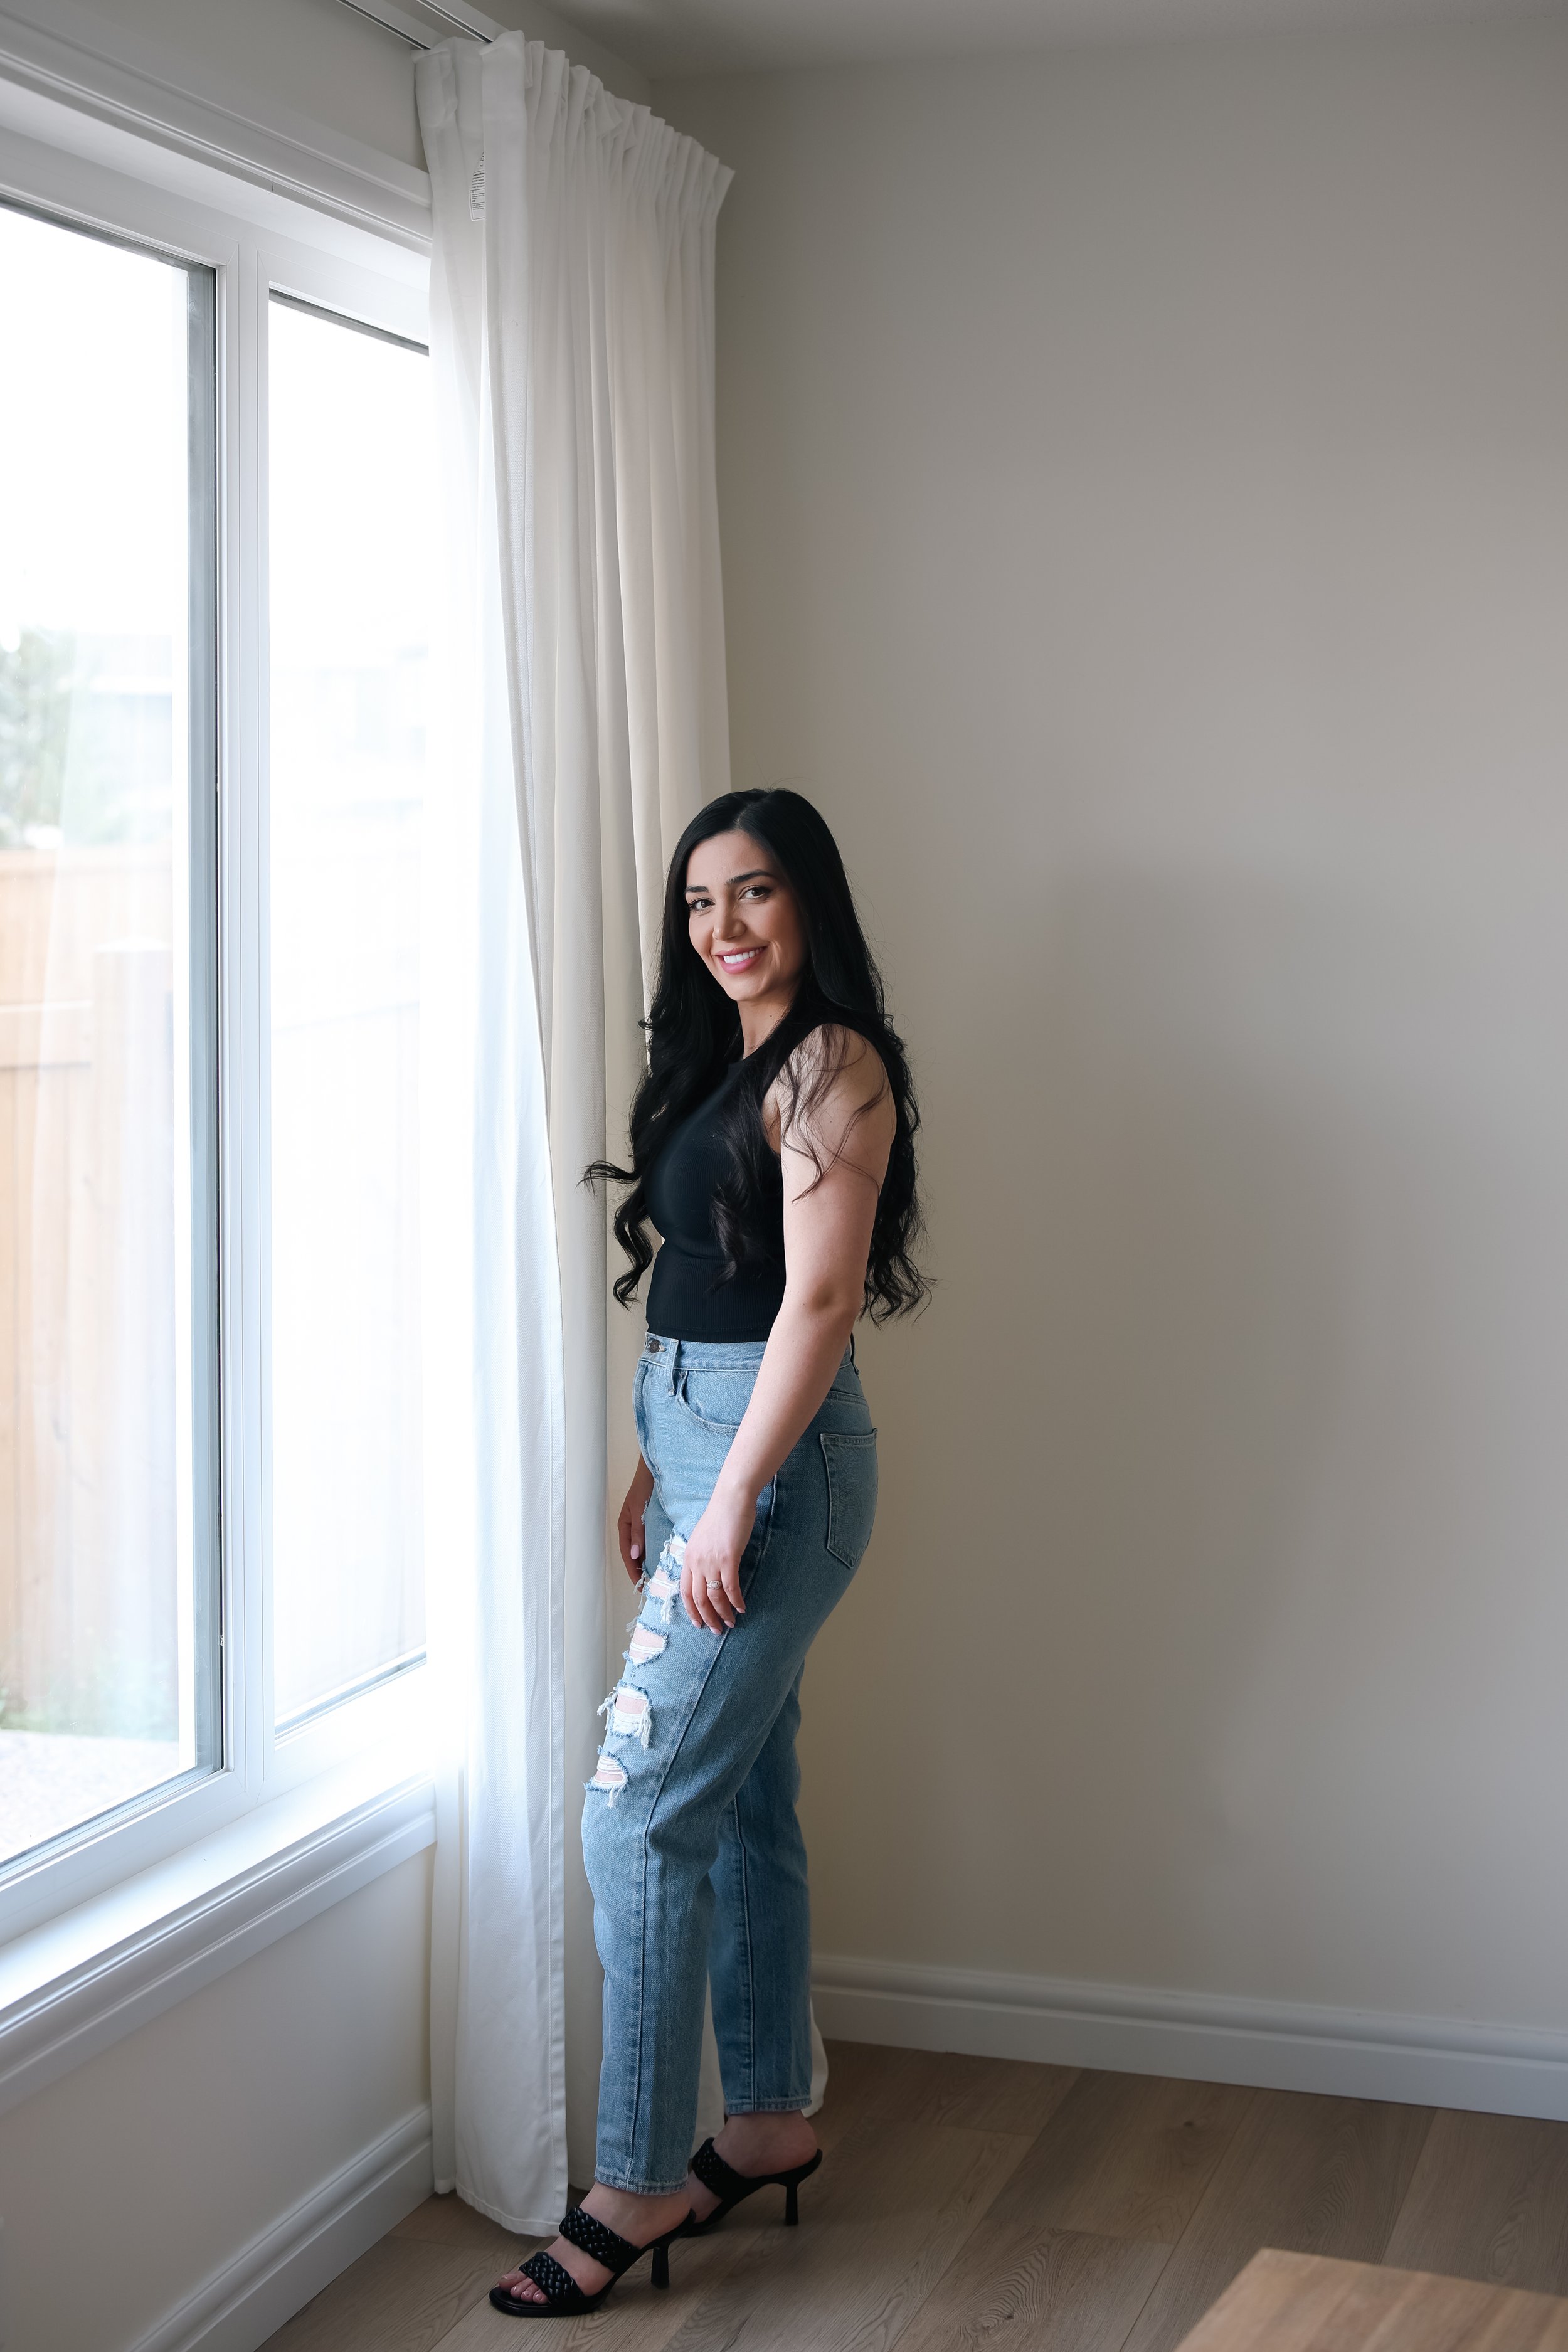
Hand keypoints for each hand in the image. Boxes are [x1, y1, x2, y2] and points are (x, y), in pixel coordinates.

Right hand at [618, 1456, 654, 1583]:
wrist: (652, 1470)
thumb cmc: (644, 1487)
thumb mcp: (639, 1509)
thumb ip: (637, 1532)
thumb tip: (636, 1556)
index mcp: (624, 1527)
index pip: (628, 1555)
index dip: (633, 1571)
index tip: (640, 1586)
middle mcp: (630, 1529)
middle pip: (633, 1556)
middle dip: (638, 1572)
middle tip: (647, 1588)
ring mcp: (638, 1526)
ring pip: (640, 1551)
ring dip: (644, 1564)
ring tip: (653, 1579)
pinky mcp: (647, 1523)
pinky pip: (647, 1543)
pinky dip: (650, 1554)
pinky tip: (659, 1560)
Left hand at [682, 1481, 755, 1631]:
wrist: (731, 1499)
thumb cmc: (720, 1515)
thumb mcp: (702, 1538)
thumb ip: (701, 1556)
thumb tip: (707, 1573)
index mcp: (688, 1557)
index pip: (684, 1591)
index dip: (691, 1610)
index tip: (697, 1623)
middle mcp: (696, 1562)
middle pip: (697, 1599)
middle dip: (707, 1618)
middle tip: (716, 1630)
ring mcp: (711, 1561)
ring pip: (713, 1597)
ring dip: (722, 1613)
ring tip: (731, 1623)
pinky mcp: (728, 1559)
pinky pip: (730, 1587)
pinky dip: (736, 1601)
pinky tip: (742, 1608)